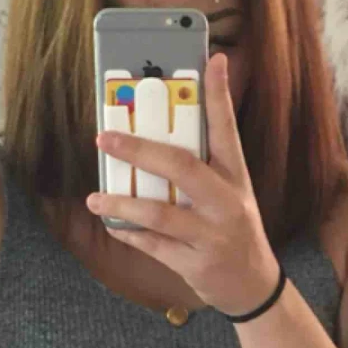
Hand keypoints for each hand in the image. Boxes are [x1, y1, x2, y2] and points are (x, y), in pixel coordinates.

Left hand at [87, 51, 280, 318]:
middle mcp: (226, 204)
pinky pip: (154, 247)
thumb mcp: (231, 194)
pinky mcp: (195, 264)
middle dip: (140, 150)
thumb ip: (204, 166)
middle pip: (183, 168)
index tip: (213, 61)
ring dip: (122, 205)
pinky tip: (113, 225)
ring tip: (95, 199)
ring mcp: (211, 236)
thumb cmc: (233, 230)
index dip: (220, 96)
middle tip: (105, 138)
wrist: (252, 286)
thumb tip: (161, 134)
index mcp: (235, 179)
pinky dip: (130, 234)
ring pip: (161, 214)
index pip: (228, 131)